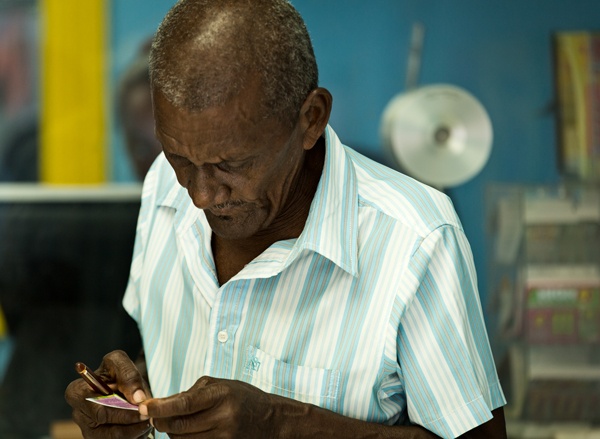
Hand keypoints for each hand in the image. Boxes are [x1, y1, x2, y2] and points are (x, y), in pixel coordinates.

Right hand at [65, 350, 153, 438]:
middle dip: (130, 423)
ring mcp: (87, 429)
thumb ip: (128, 374)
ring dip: (133, 433)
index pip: (99, 410)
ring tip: (147, 422)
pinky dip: (132, 436)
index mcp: (76, 392)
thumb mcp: (119, 362)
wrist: (122, 383)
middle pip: (105, 428)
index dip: (122, 412)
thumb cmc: (116, 371)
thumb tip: (137, 398)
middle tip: (149, 417)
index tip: (141, 407)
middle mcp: (79, 414)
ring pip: (111, 438)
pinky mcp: (97, 438)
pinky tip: (142, 428)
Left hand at [140, 376, 278, 437]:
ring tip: (176, 423)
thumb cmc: (244, 398)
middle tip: (153, 416)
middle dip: (160, 422)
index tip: (143, 407)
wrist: (273, 421)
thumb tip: (164, 404)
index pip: (184, 404)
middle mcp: (223, 418)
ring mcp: (224, 437)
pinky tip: (188, 432)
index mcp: (221, 395)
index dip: (160, 407)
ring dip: (172, 433)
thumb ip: (194, 393)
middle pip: (178, 426)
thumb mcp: (222, 386)